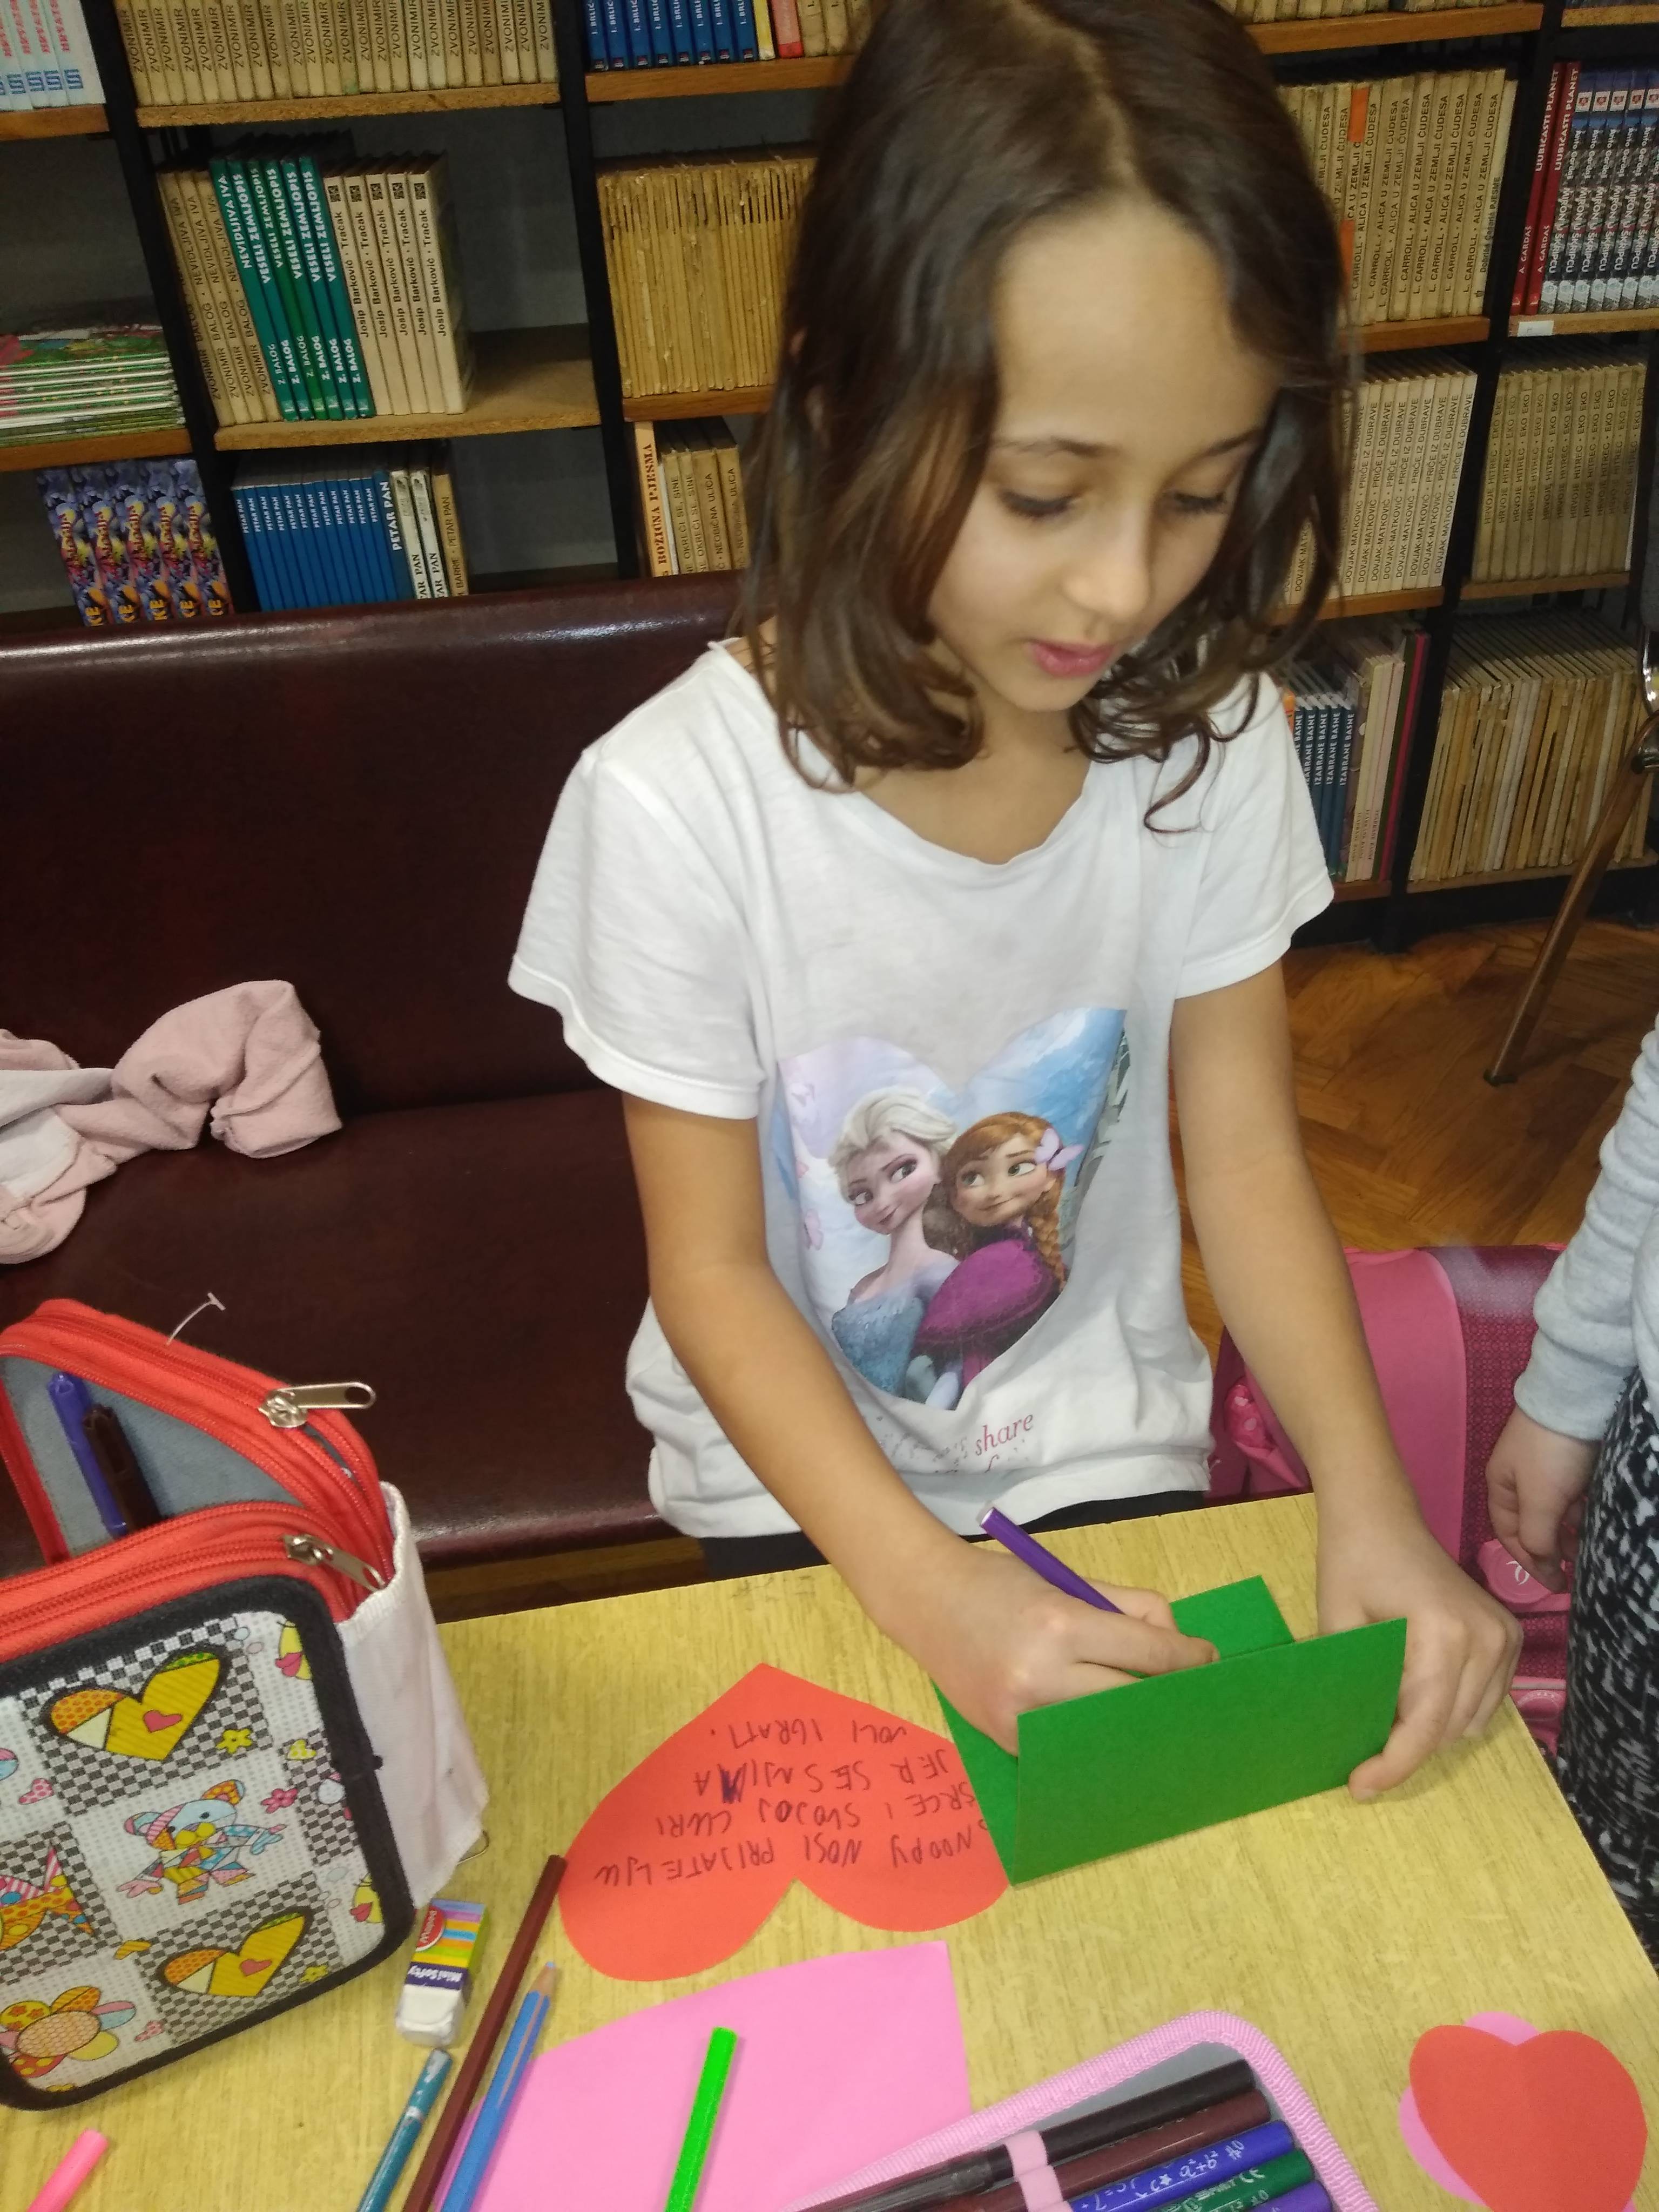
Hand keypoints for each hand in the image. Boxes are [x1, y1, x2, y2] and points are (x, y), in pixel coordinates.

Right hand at [883, 1539, 1216, 1753]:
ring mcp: (1021, 1716)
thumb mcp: (1067, 1579)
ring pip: (1105, 1730)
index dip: (1189, 1659)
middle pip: (1134, 1699)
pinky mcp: (1006, 1739)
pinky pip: (1067, 1745)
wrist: (926, 1601)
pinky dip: (1090, 1735)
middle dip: (1167, 1693)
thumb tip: (1175, 1645)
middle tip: (1189, 1690)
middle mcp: (1042, 1677)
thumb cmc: (1003, 1583)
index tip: (1209, 1661)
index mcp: (1062, 1626)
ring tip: (1153, 1710)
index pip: (1149, 1654)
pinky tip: (1107, 1727)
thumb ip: (1126, 1608)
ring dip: (1132, 1720)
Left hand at [1317, 1492, 1521, 1798]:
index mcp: (1444, 1634)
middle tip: (1361, 1756)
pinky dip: (1451, 1710)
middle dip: (1406, 1749)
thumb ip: (1354, 1688)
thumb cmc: (1351, 1562)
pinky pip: (1485, 1700)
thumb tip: (1354, 1747)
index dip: (1392, 1765)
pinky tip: (1417, 1697)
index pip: (1426, 1724)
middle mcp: (1487, 1638)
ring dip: (1430, 1732)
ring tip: (1386, 1720)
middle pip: (1450, 1730)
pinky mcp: (1509, 1637)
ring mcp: (1505, 1637)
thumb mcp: (1338, 1627)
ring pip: (1471, 1722)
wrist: (1381, 1515)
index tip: (1359, 1788)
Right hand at [1486, 1406, 1596, 1591]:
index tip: (1557, 1586)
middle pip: (1531, 1525)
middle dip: (1551, 1550)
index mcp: (1499, 1487)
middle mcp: (1518, 1480)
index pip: (1509, 1536)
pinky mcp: (1567, 1461)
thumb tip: (1543, 1563)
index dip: (1530, 1563)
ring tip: (1589, 1548)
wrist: (1574, 1400)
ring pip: (1554, 1512)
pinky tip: (1593, 1520)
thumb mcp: (1539, 1500)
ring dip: (1568, 1533)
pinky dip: (1579, 1514)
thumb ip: (1536, 1537)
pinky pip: (1571, 1497)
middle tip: (1577, 1571)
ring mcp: (1544, 1470)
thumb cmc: (1549, 1455)